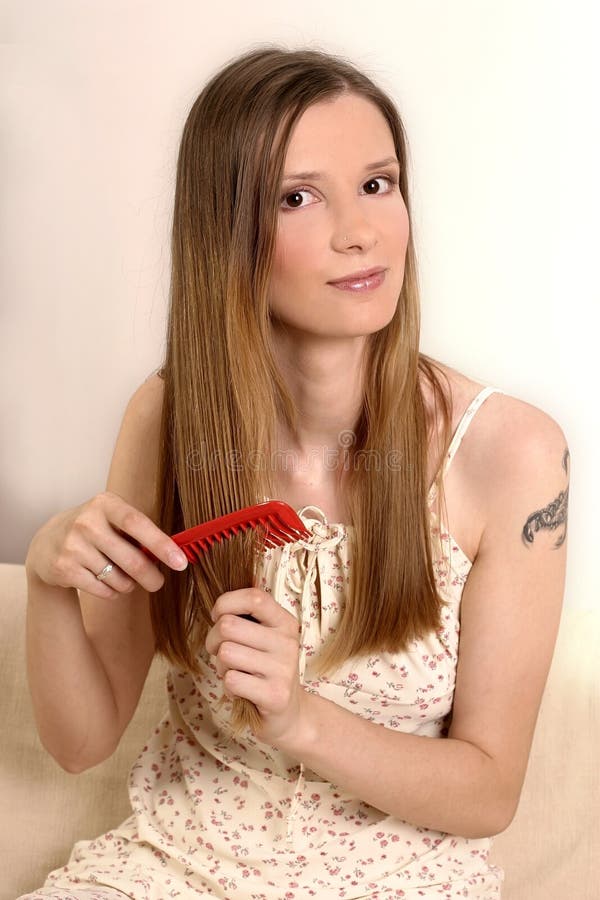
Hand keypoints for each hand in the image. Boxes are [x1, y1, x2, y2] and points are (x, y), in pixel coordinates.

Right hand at [25, 490, 188, 598]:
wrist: (46, 543)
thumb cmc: (93, 530)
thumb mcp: (111, 518)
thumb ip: (138, 532)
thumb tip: (174, 554)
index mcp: (105, 504)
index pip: (138, 524)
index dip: (161, 544)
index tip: (181, 562)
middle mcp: (87, 522)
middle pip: (132, 560)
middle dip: (151, 577)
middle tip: (157, 583)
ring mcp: (73, 546)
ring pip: (120, 580)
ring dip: (129, 585)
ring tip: (123, 578)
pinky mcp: (64, 568)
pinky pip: (104, 590)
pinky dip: (112, 592)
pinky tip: (106, 582)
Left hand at [206, 587, 308, 746]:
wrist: (290, 713)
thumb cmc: (266, 669)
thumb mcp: (264, 638)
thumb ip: (246, 617)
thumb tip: (219, 603)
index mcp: (285, 622)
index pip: (254, 597)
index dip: (226, 603)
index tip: (218, 617)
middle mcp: (287, 642)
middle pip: (229, 625)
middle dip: (213, 640)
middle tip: (221, 653)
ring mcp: (283, 669)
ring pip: (226, 653)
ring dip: (221, 666)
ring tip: (235, 673)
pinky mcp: (275, 695)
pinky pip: (232, 680)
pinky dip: (228, 687)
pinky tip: (241, 691)